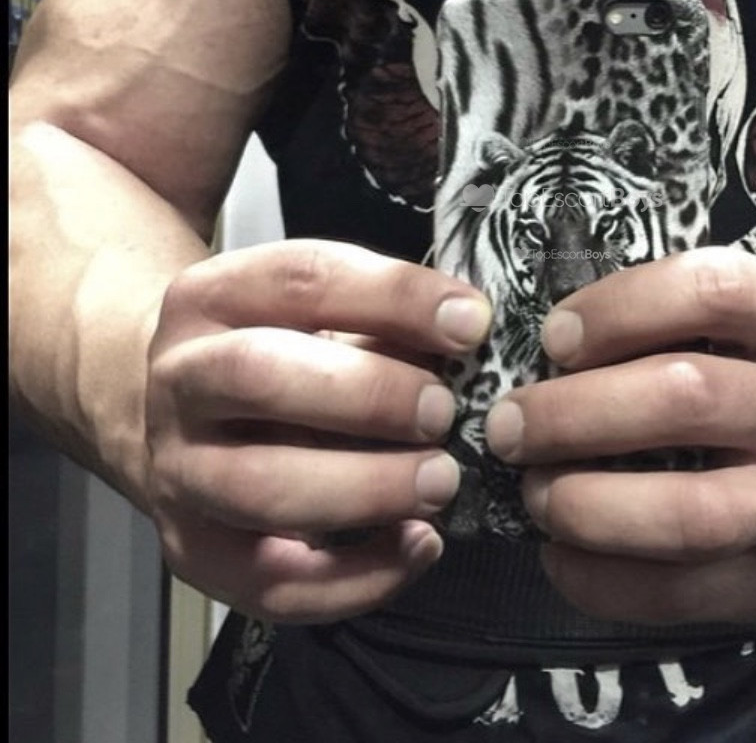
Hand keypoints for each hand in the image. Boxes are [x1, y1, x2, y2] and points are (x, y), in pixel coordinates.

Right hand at [145, 239, 490, 622]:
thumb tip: (470, 339)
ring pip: (261, 488)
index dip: (395, 297)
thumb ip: (385, 319)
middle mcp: (182, 379)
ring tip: (440, 482)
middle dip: (369, 396)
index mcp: (216, 296)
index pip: (305, 279)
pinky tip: (419, 545)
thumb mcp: (320, 313)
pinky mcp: (195, 553)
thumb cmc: (281, 350)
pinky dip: (356, 577)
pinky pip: (272, 584)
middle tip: (444, 414)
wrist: (174, 412)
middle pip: (262, 376)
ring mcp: (178, 471)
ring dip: (365, 488)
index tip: (471, 323)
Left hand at [484, 247, 755, 625]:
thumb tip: (545, 351)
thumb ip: (680, 321)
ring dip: (583, 503)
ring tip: (533, 489)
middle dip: (573, 412)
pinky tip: (559, 551)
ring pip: (684, 511)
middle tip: (508, 423)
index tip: (555, 335)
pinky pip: (678, 593)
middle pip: (686, 397)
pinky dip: (598, 576)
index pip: (714, 289)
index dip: (620, 307)